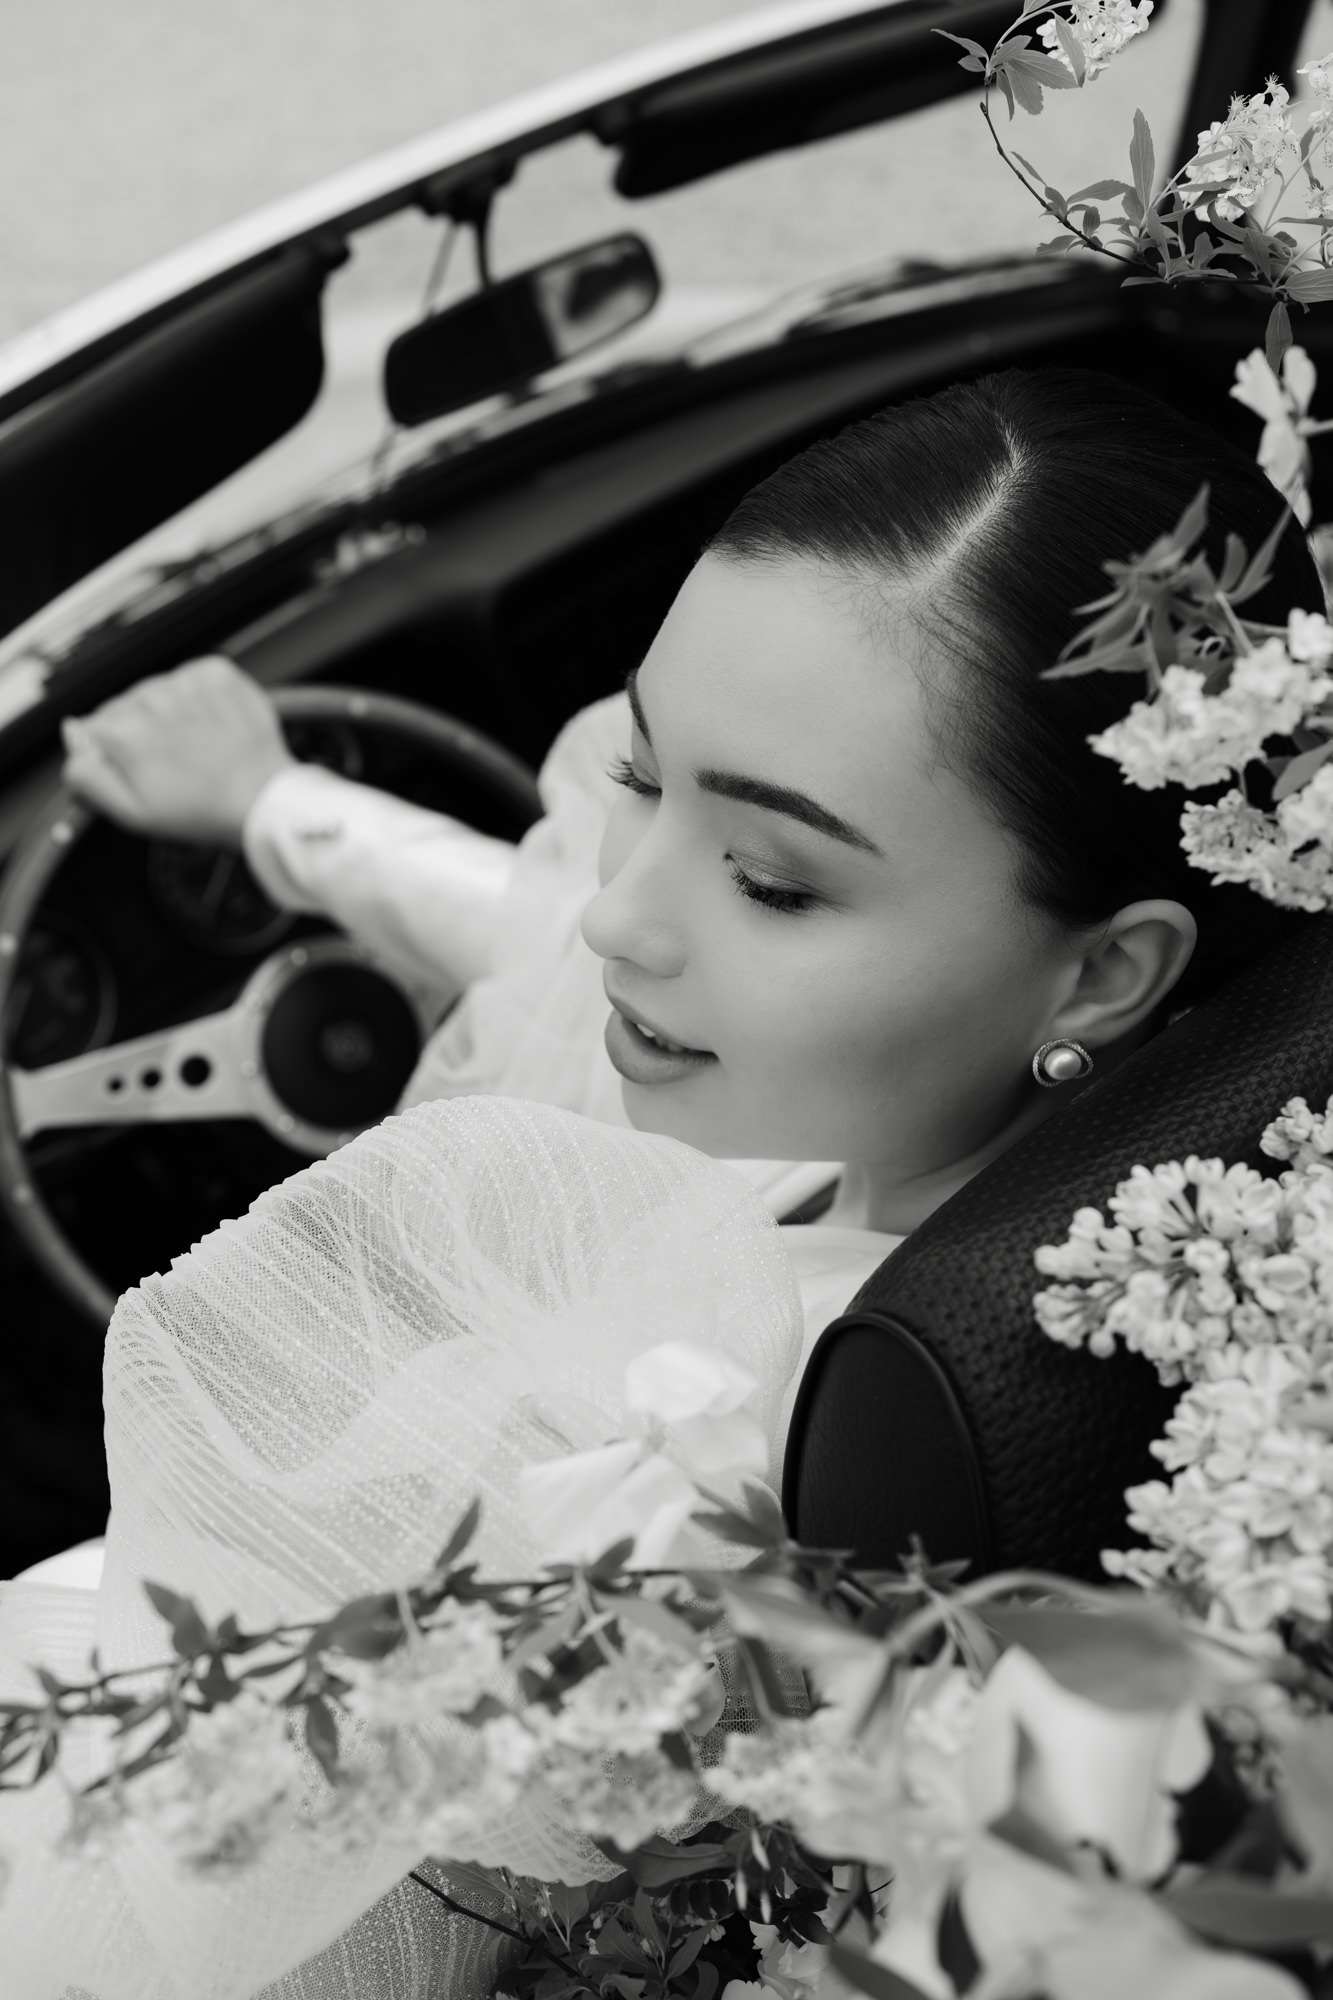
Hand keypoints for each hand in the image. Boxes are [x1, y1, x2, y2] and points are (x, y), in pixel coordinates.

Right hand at [61, 656, 297, 845]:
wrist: (263, 802)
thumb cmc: (200, 812)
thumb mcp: (130, 812)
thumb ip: (86, 774)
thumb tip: (72, 733)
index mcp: (123, 731)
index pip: (96, 729)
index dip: (117, 754)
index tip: (143, 771)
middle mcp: (150, 697)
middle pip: (127, 707)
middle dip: (143, 731)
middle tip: (174, 764)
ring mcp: (185, 682)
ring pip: (158, 691)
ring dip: (171, 712)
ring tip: (197, 745)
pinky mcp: (215, 673)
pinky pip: (191, 678)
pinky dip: (199, 697)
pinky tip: (211, 726)